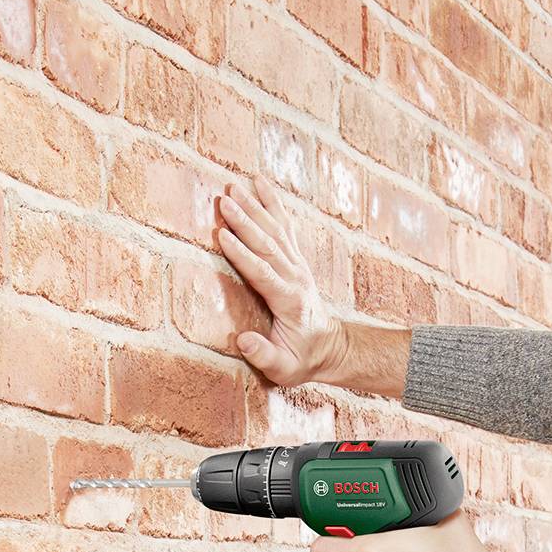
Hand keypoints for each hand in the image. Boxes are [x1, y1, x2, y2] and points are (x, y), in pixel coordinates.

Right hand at [214, 183, 344, 387]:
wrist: (329, 348)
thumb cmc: (301, 359)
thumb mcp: (283, 369)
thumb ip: (264, 356)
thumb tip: (243, 341)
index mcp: (289, 300)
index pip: (262, 272)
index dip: (242, 254)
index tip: (222, 235)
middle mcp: (295, 276)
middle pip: (267, 243)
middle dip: (245, 221)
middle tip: (224, 200)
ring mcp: (297, 264)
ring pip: (274, 230)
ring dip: (254, 207)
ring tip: (234, 186)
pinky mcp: (295, 258)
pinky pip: (283, 226)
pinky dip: (272, 203)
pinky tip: (260, 182)